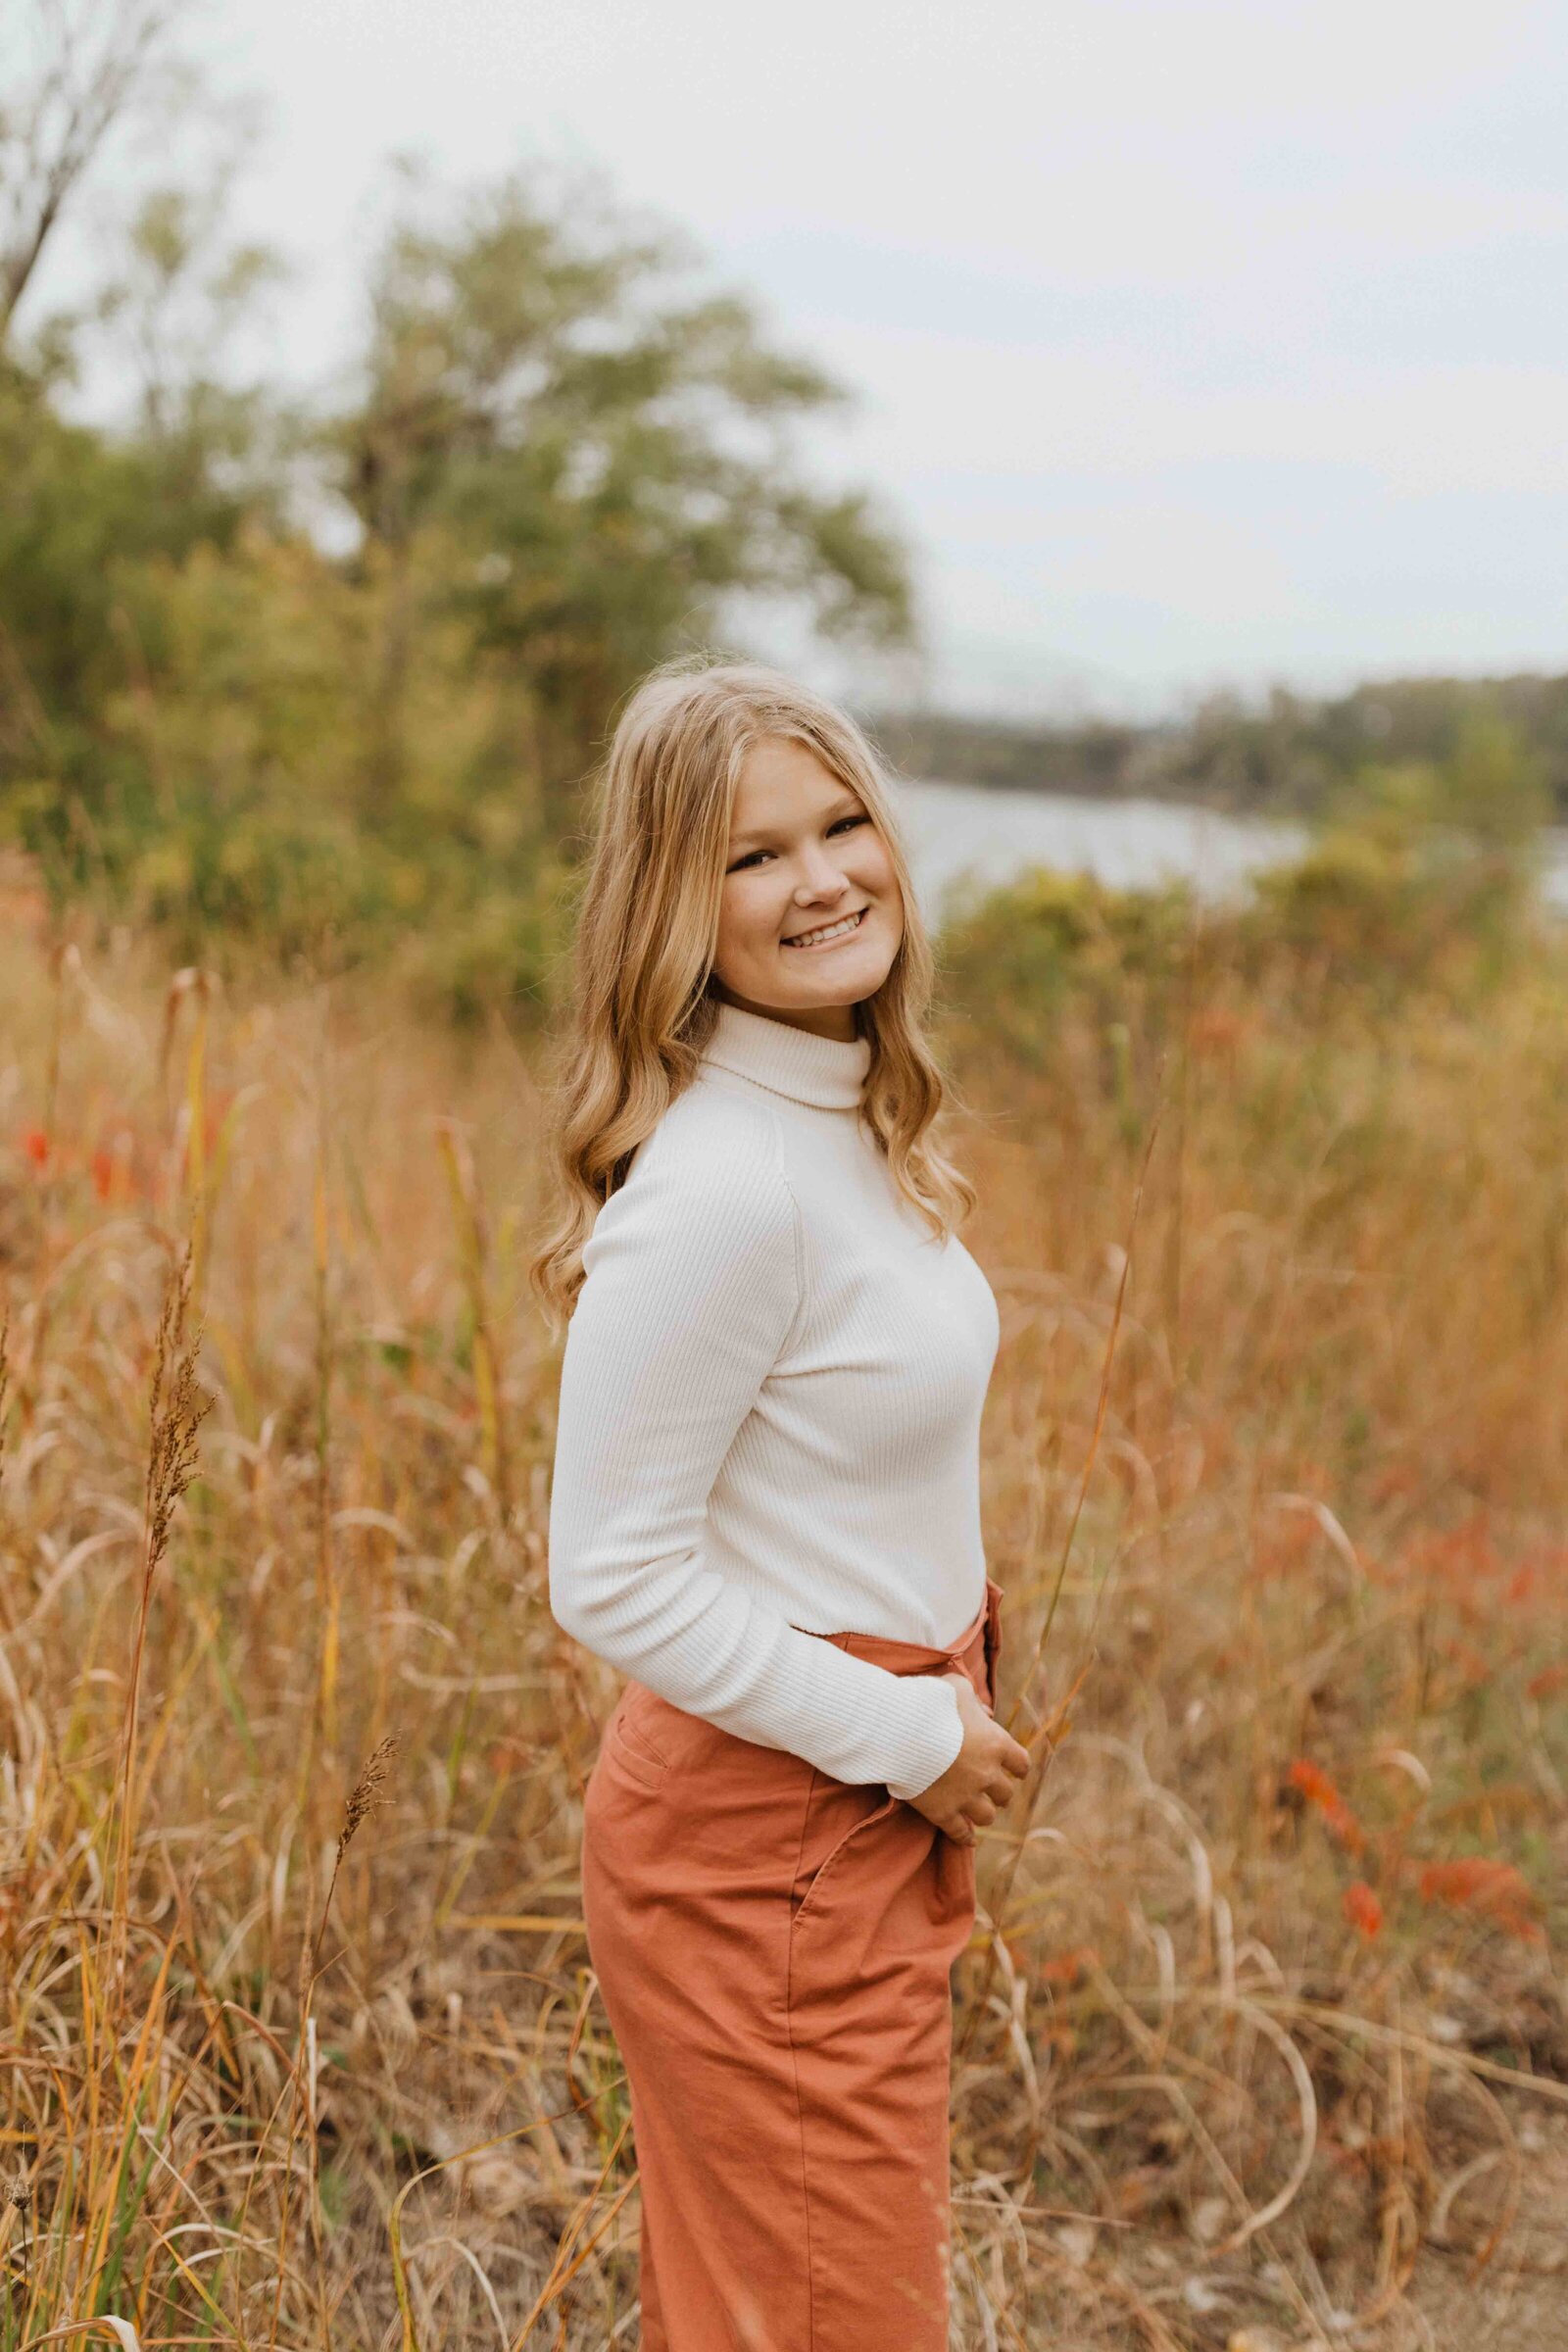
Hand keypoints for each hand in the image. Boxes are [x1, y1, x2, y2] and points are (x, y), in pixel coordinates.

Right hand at [905, 1670, 1029, 1845]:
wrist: (901, 1731)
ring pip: (986, 1816)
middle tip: (989, 1789)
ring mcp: (965, 1796)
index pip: (1021, 1764)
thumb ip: (974, 1699)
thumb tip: (985, 1712)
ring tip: (976, 1811)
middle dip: (998, 1792)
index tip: (1014, 1770)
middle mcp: (986, 1774)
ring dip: (983, 1813)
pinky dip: (964, 1837)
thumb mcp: (956, 1688)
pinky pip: (960, 1832)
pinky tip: (966, 1839)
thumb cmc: (930, 1703)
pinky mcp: (942, 1812)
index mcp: (995, 1745)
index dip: (1017, 1767)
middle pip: (1005, 1794)